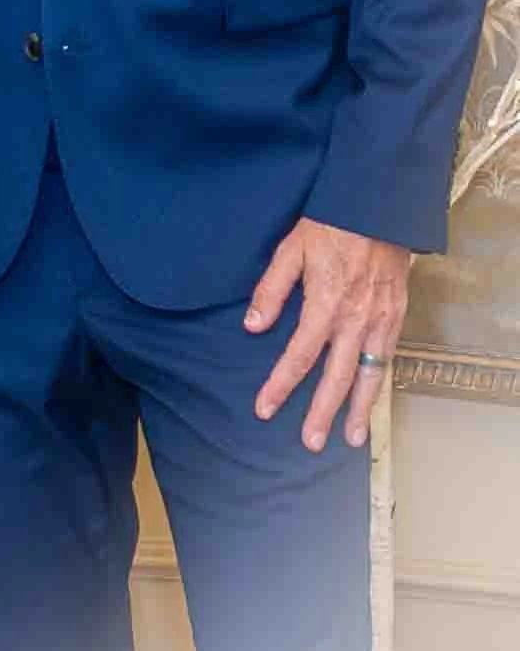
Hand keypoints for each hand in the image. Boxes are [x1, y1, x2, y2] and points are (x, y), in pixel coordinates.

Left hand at [245, 217, 410, 451]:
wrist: (379, 208)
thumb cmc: (331, 225)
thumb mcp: (291, 249)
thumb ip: (271, 290)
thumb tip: (252, 326)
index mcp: (325, 304)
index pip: (298, 355)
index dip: (280, 385)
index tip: (264, 409)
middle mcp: (355, 320)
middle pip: (337, 377)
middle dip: (322, 413)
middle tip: (310, 443)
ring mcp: (380, 321)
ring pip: (369, 376)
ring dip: (359, 409)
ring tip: (350, 439)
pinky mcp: (397, 316)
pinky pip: (388, 359)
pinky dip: (380, 384)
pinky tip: (371, 399)